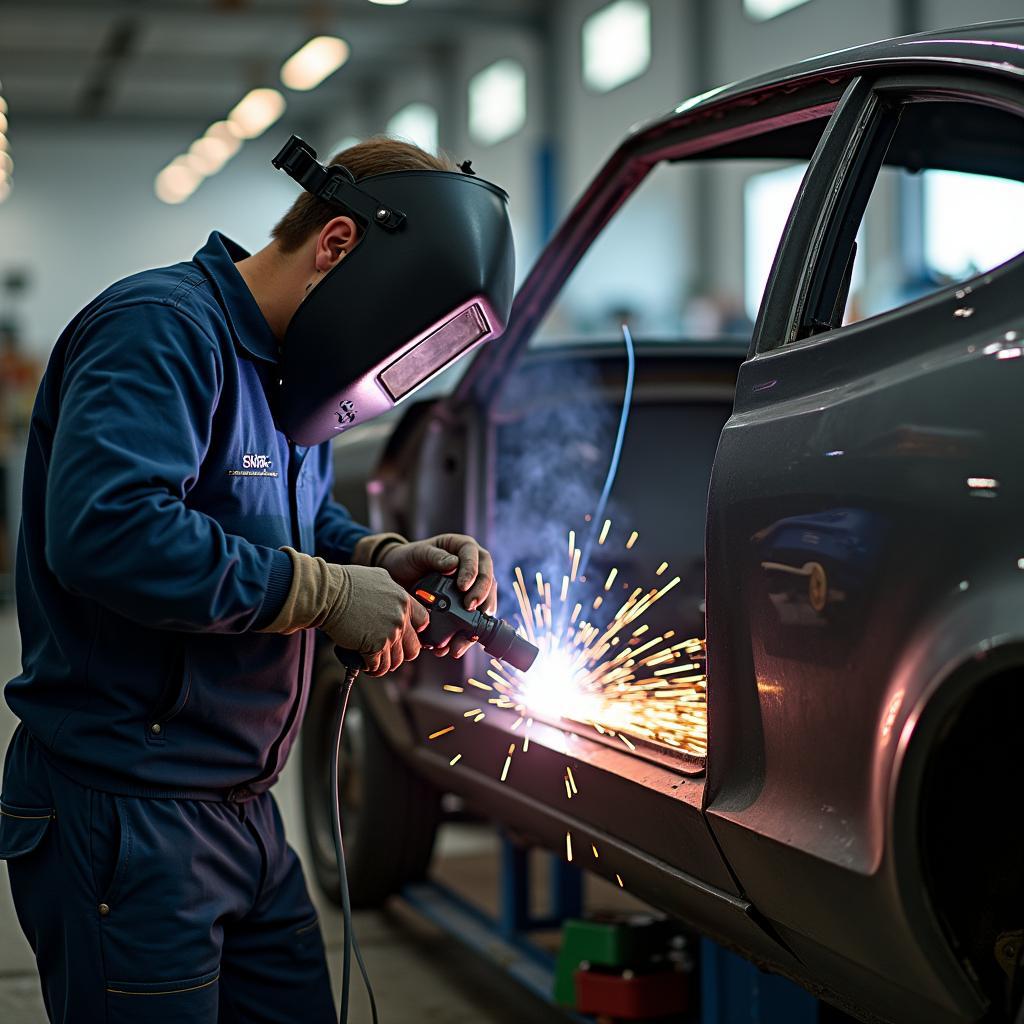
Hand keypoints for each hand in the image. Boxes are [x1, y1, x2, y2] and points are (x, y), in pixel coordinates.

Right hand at [323, 565, 427, 676]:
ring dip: (385, 665)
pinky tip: (364, 664)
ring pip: (396, 661)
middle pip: (413, 648)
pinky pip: (379, 666)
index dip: (414, 632)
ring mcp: (390, 632)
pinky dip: (372, 668)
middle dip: (401, 654)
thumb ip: (391, 593)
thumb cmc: (345, 584)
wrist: (327, 593)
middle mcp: (401, 617)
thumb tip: (394, 604)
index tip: (404, 637)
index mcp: (403, 600)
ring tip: (374, 663)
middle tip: (388, 653)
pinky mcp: (375, 646)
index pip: (423, 622)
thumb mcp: (378, 579)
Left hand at [378, 534, 496, 658]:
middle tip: (470, 608)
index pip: (479, 558)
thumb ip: (435, 557)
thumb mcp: (418, 553)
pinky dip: (465, 634)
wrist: (398, 576)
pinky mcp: (464, 606)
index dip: (474, 573)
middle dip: (482, 597)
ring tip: (464, 635)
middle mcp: (474, 566)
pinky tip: (455, 646)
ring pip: (484, 603)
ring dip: (477, 622)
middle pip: (488, 582)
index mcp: (465, 548)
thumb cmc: (409, 558)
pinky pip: (472, 620)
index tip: (463, 587)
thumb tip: (454, 564)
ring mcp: (471, 587)